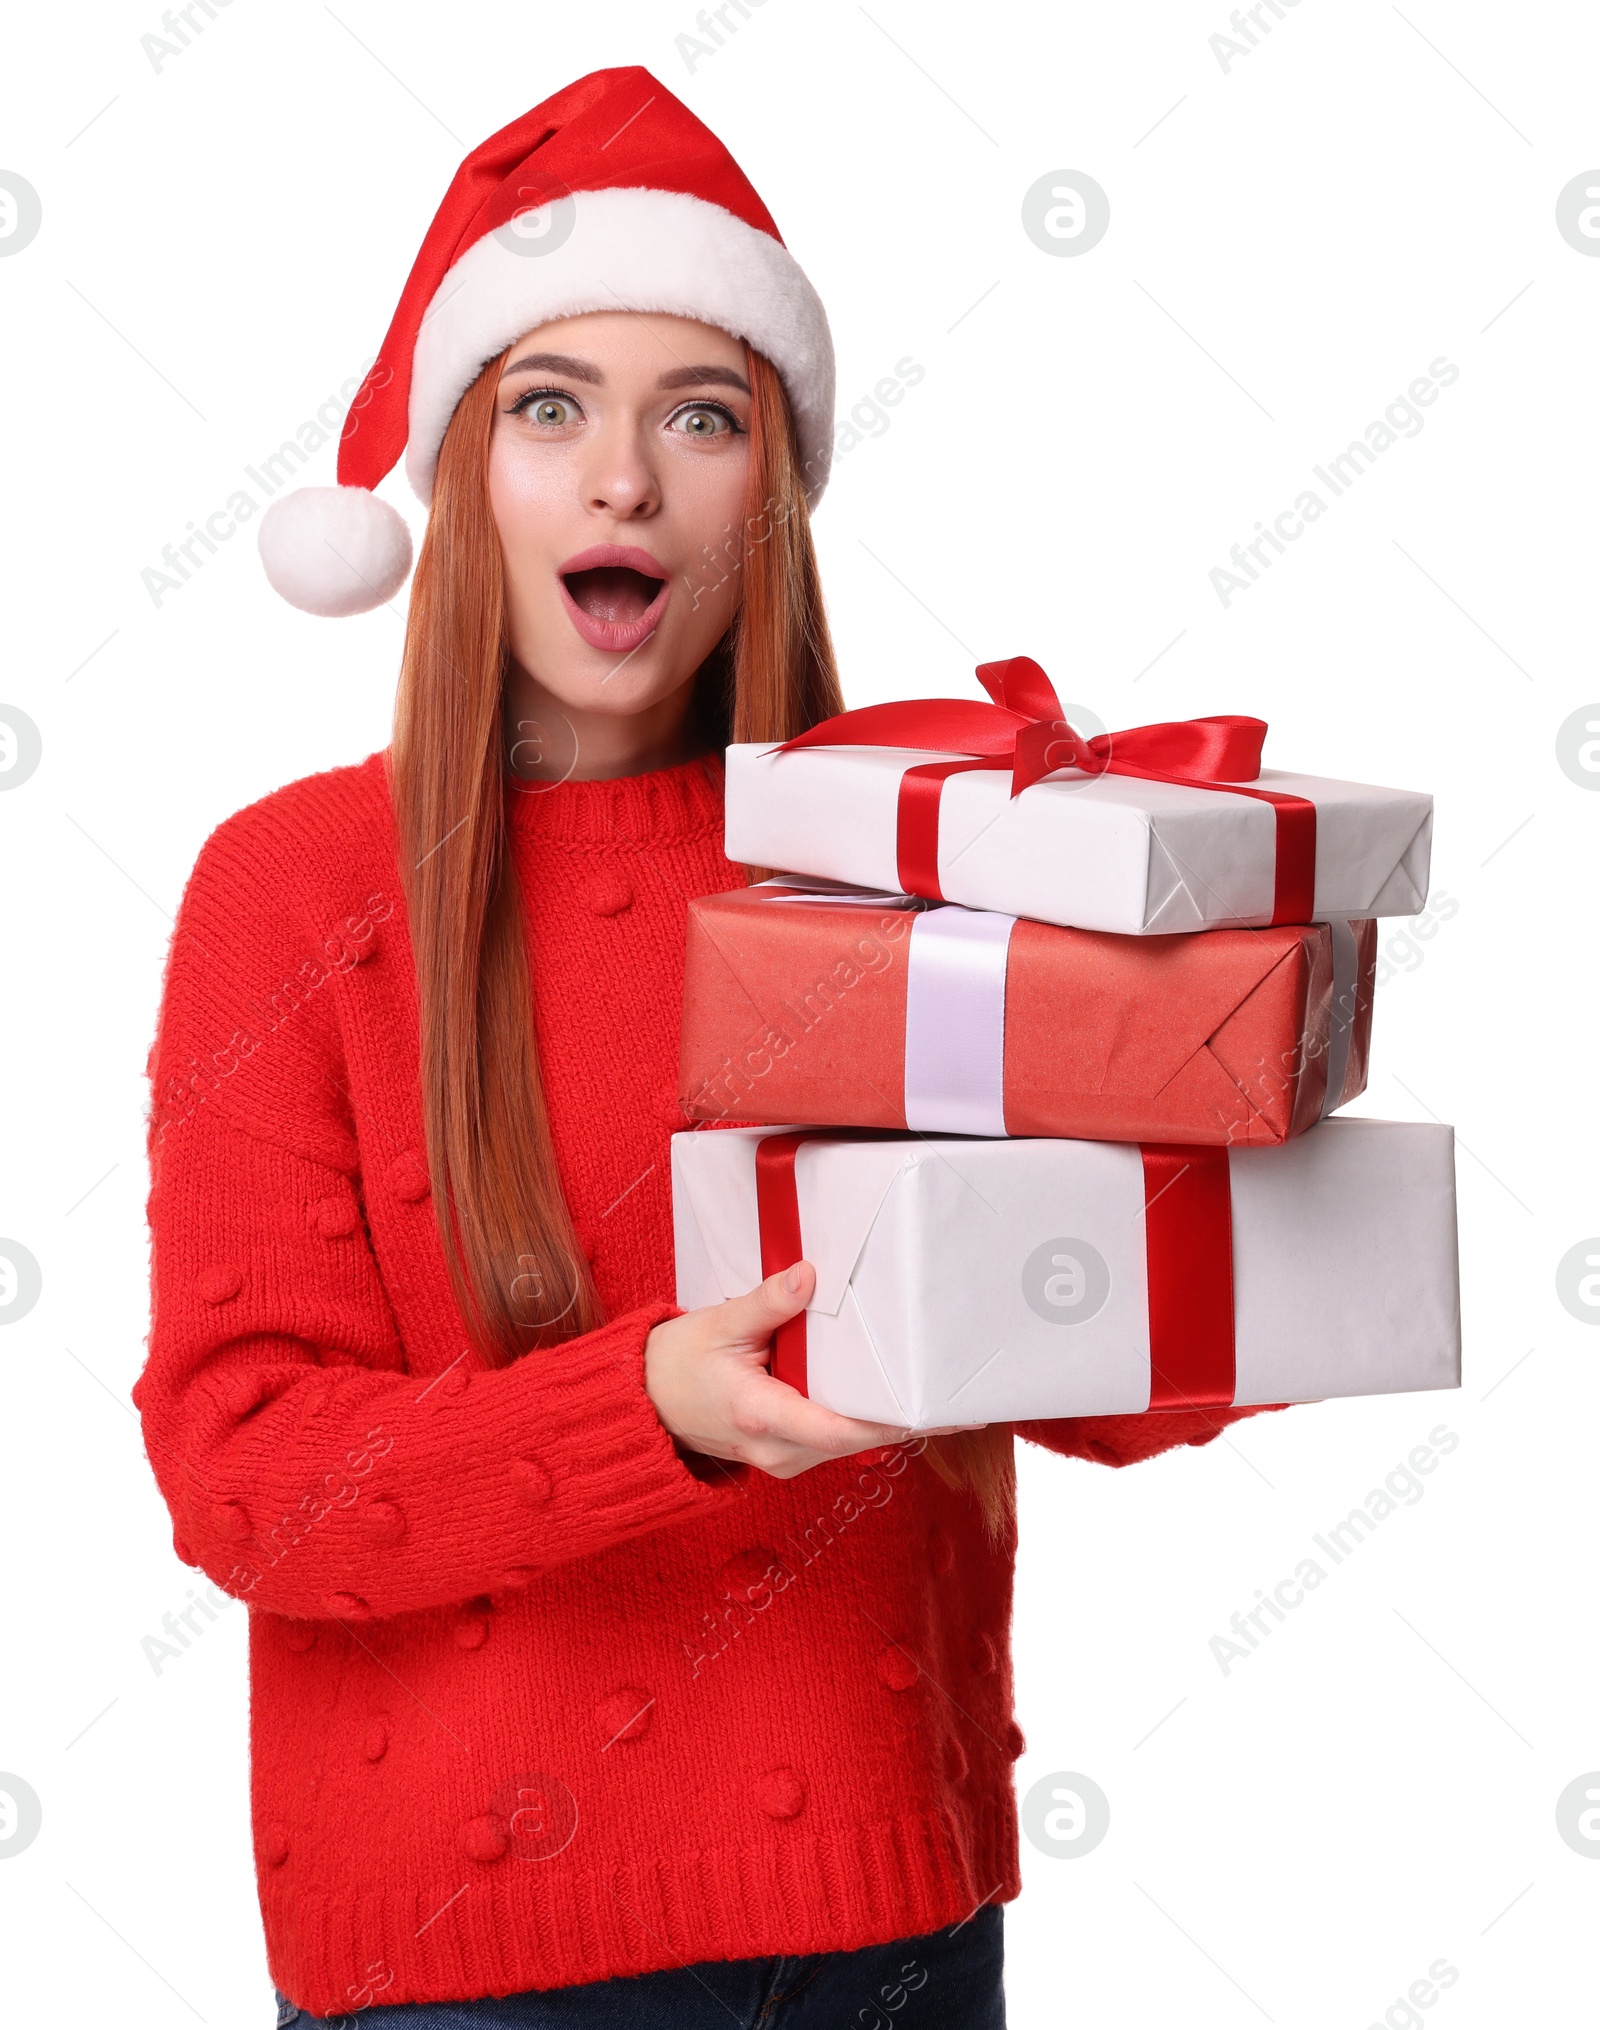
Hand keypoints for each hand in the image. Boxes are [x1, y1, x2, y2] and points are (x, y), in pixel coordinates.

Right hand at [645, 1262, 981, 1478]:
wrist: (648, 1406)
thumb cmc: (677, 1367)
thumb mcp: (718, 1325)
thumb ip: (766, 1304)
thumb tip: (806, 1277)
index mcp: (761, 1418)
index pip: (836, 1429)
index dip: (886, 1421)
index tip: (929, 1408)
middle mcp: (780, 1451)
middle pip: (858, 1438)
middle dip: (909, 1418)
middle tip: (963, 1396)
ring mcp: (787, 1459)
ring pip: (854, 1442)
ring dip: (896, 1421)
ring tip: (946, 1395)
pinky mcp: (792, 1453)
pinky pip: (841, 1439)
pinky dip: (871, 1419)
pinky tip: (905, 1401)